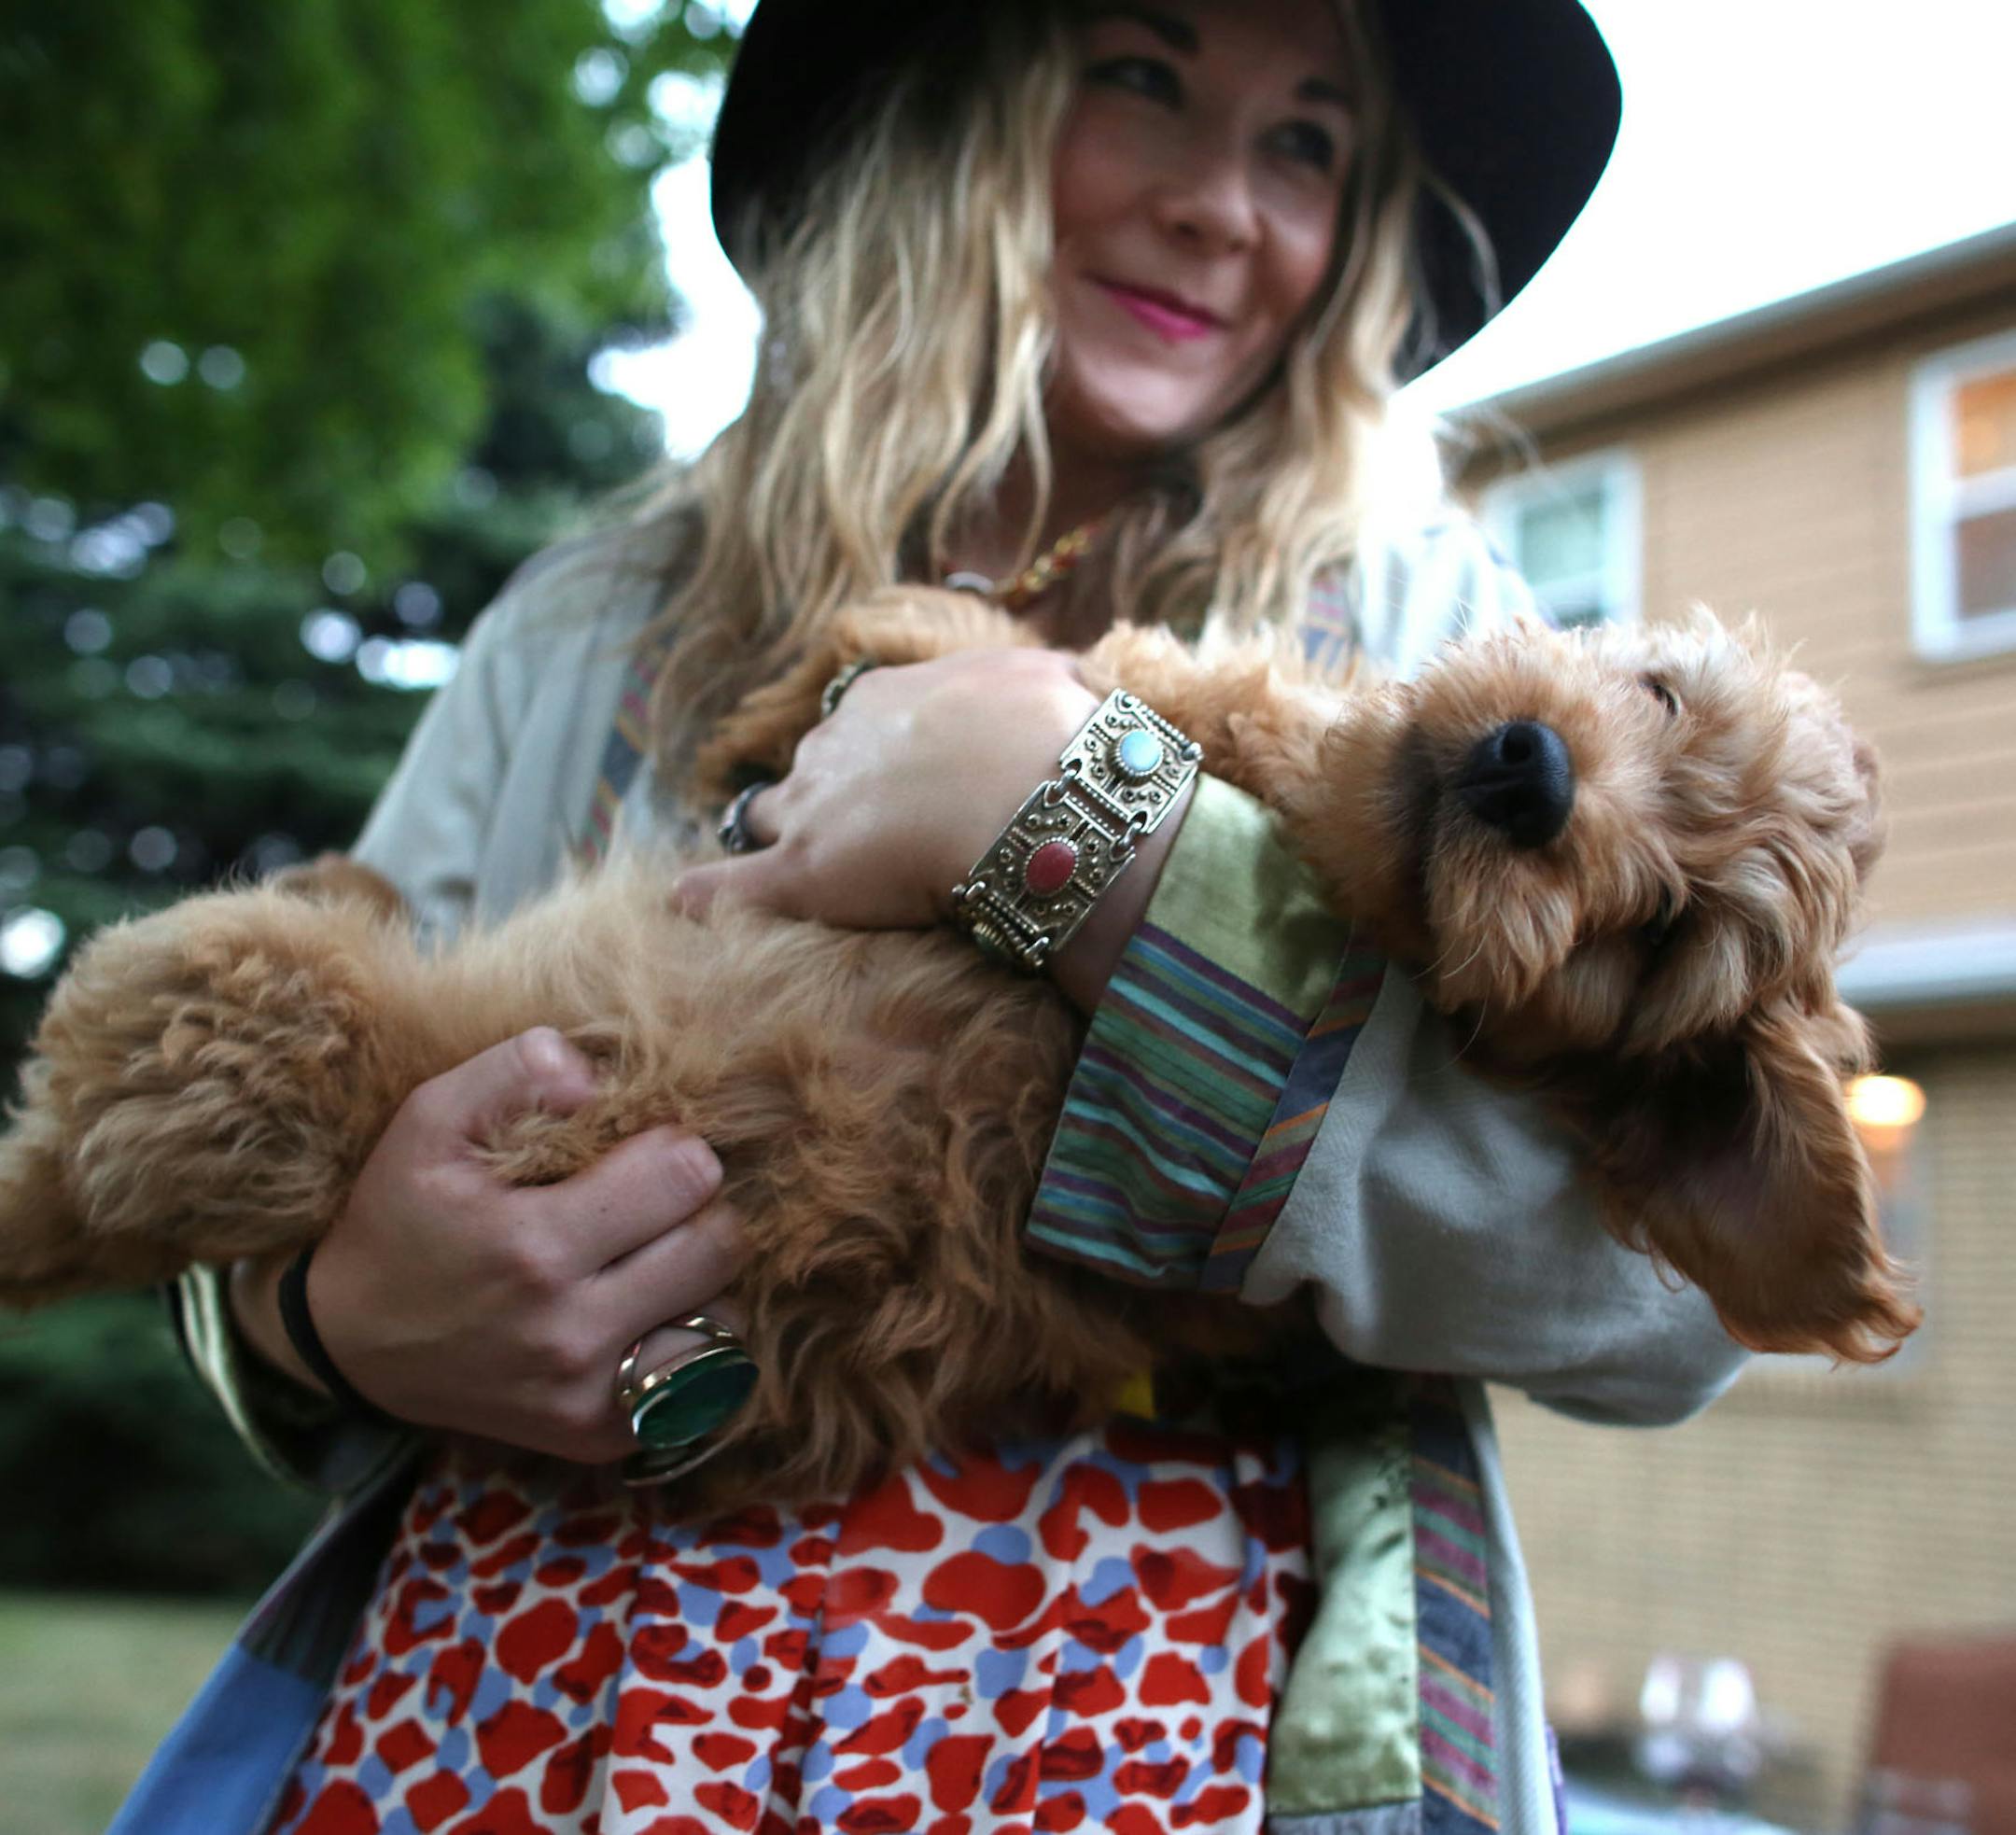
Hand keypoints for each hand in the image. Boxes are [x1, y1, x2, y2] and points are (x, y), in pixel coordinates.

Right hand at [231, 1028, 746, 1462]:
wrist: (352, 1346)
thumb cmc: (401, 1219)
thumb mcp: (428, 1122)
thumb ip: (514, 1074)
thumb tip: (596, 1077)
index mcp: (534, 1246)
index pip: (687, 1175)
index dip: (673, 1148)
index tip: (640, 1152)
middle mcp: (570, 1332)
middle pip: (721, 1245)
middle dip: (698, 1210)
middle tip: (654, 1204)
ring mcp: (589, 1396)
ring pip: (724, 1317)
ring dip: (698, 1281)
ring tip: (648, 1259)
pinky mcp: (599, 1437)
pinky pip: (701, 1382)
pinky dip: (688, 1344)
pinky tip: (644, 1315)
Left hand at [672, 646, 1097, 930]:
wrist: (1040, 794)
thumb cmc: (1054, 739)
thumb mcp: (1050, 679)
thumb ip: (1042, 680)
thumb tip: (1076, 676)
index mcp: (884, 698)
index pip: (855, 730)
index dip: (872, 765)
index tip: (898, 790)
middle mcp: (834, 743)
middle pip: (807, 773)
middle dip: (825, 800)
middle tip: (861, 837)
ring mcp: (811, 807)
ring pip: (766, 820)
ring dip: (779, 842)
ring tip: (794, 874)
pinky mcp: (800, 874)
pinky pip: (727, 888)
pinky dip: (705, 895)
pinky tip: (686, 903)